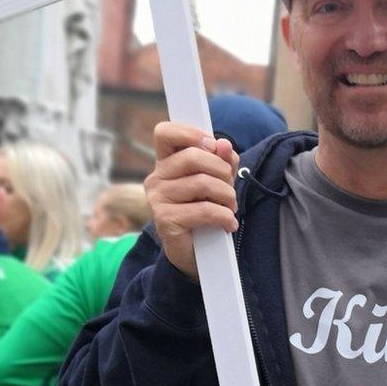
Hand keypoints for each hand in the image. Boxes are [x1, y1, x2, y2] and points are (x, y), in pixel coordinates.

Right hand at [145, 122, 238, 278]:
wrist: (196, 253)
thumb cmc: (205, 209)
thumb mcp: (218, 180)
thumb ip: (222, 160)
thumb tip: (224, 145)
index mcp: (166, 163)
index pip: (164, 132)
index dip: (190, 133)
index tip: (212, 145)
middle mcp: (156, 178)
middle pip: (192, 156)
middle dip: (221, 170)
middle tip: (230, 187)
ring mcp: (157, 199)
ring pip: (202, 183)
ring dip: (226, 196)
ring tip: (230, 207)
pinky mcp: (166, 220)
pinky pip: (204, 210)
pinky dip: (224, 216)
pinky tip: (228, 223)